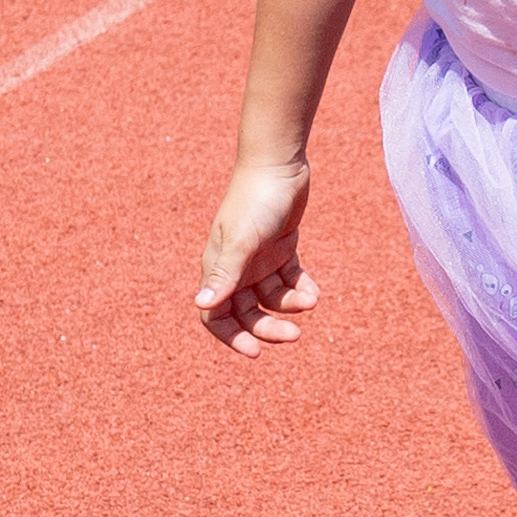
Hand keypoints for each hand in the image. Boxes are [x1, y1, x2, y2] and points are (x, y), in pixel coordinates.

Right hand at [196, 157, 318, 356]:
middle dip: (269, 328)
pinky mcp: (281, 250)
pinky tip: (315, 293)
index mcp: (217, 267)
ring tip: (310, 302)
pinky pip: (290, 281)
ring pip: (272, 300)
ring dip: (291, 306)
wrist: (278, 164)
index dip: (232, 337)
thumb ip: (224, 274)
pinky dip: (302, 290)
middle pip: (248, 314)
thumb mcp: (242, 240)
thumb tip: (201, 305)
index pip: (216, 315)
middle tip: (294, 335)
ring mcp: (258, 260)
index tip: (255, 353)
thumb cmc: (255, 200)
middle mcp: (235, 268)